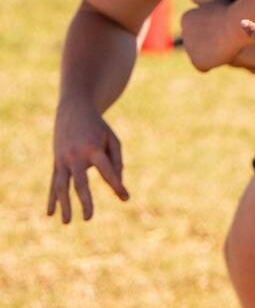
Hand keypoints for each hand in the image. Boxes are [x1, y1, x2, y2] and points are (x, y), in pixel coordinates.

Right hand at [48, 102, 128, 223]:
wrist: (73, 111)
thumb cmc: (98, 128)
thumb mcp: (112, 139)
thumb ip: (117, 161)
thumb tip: (117, 183)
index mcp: (93, 148)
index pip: (106, 171)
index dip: (116, 185)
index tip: (125, 198)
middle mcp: (76, 156)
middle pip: (79, 182)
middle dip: (84, 201)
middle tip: (89, 218)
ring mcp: (63, 160)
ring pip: (61, 186)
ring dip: (63, 204)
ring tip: (66, 222)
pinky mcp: (56, 162)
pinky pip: (53, 183)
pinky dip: (52, 199)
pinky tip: (50, 213)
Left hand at [180, 0, 242, 71]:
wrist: (236, 24)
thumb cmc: (229, 10)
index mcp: (186, 19)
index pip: (197, 30)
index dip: (212, 32)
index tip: (223, 28)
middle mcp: (183, 33)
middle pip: (197, 43)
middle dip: (209, 43)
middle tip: (225, 37)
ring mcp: (189, 48)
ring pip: (200, 54)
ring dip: (210, 53)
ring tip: (225, 45)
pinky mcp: (196, 61)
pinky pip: (203, 66)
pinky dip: (212, 63)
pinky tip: (222, 55)